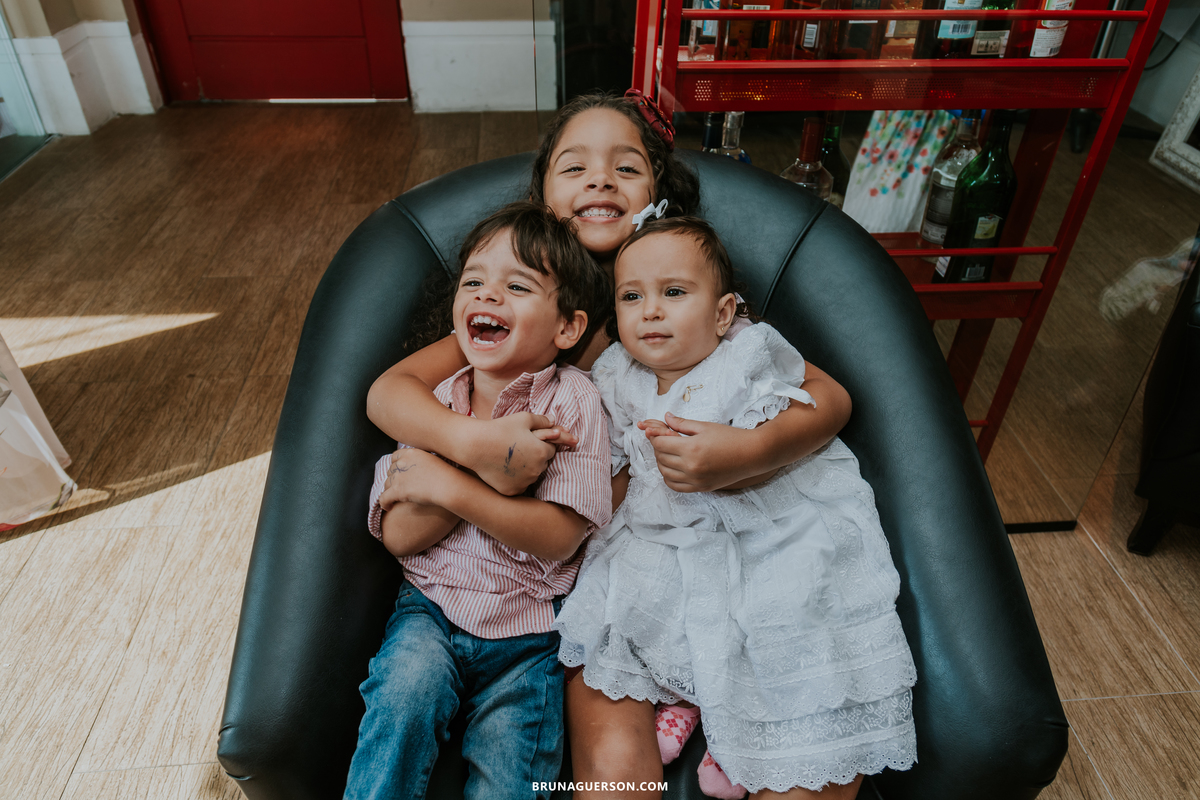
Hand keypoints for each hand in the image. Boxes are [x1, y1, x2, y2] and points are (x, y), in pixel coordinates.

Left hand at [379, 448, 452, 508]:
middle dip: (394, 479)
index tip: (400, 473)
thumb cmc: (446, 475)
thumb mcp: (433, 460)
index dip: (396, 465)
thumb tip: (420, 467)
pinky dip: (384, 503)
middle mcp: (402, 463)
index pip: (395, 457)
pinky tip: (389, 508)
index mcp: (411, 453)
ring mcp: (399, 477)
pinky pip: (384, 498)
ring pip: (386, 484)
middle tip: (400, 487)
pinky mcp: (397, 491)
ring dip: (390, 491)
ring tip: (395, 499)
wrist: (448, 486)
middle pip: (390, 471)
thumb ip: (422, 461)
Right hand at [465, 413, 577, 496]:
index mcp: (542, 452)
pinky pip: (520, 486)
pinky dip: (516, 480)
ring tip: (513, 459)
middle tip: (521, 450)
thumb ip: (542, 420)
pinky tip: (507, 470)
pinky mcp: (512, 491)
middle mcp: (536, 470)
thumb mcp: (523, 419)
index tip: (530, 441)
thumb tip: (554, 421)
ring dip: (527, 469)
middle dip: (536, 457)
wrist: (476, 445)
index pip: (551, 449)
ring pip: (532, 475)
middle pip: (542, 463)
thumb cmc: (500, 429)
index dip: (541, 444)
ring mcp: (525, 482)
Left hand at [640, 412, 754, 492]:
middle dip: (658, 447)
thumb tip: (666, 417)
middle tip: (664, 439)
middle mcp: (691, 467)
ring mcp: (695, 480)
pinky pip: (675, 486)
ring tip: (669, 452)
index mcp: (691, 449)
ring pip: (665, 473)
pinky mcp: (700, 488)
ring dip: (662, 462)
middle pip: (660, 458)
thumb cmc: (731, 438)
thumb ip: (682, 424)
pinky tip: (673, 468)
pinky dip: (669, 477)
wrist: (752, 454)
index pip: (660, 444)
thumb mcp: (705, 426)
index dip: (655, 436)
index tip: (656, 431)